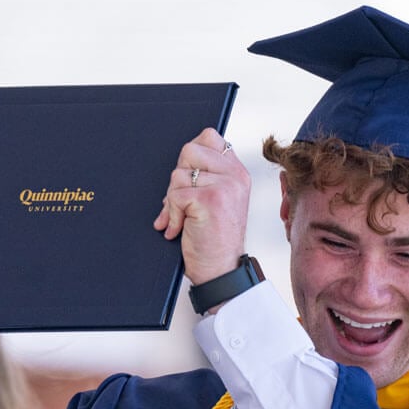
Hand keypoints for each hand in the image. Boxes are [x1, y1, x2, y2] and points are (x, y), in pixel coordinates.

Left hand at [153, 128, 250, 284]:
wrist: (221, 271)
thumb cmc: (215, 240)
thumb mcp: (217, 201)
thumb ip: (206, 178)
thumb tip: (180, 164)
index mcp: (237, 172)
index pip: (210, 137)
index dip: (191, 156)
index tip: (190, 181)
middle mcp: (235, 176)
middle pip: (189, 150)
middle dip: (178, 177)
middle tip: (181, 202)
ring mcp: (225, 186)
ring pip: (179, 174)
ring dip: (172, 200)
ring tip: (181, 219)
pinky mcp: (211, 199)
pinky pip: (175, 195)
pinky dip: (171, 215)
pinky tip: (178, 229)